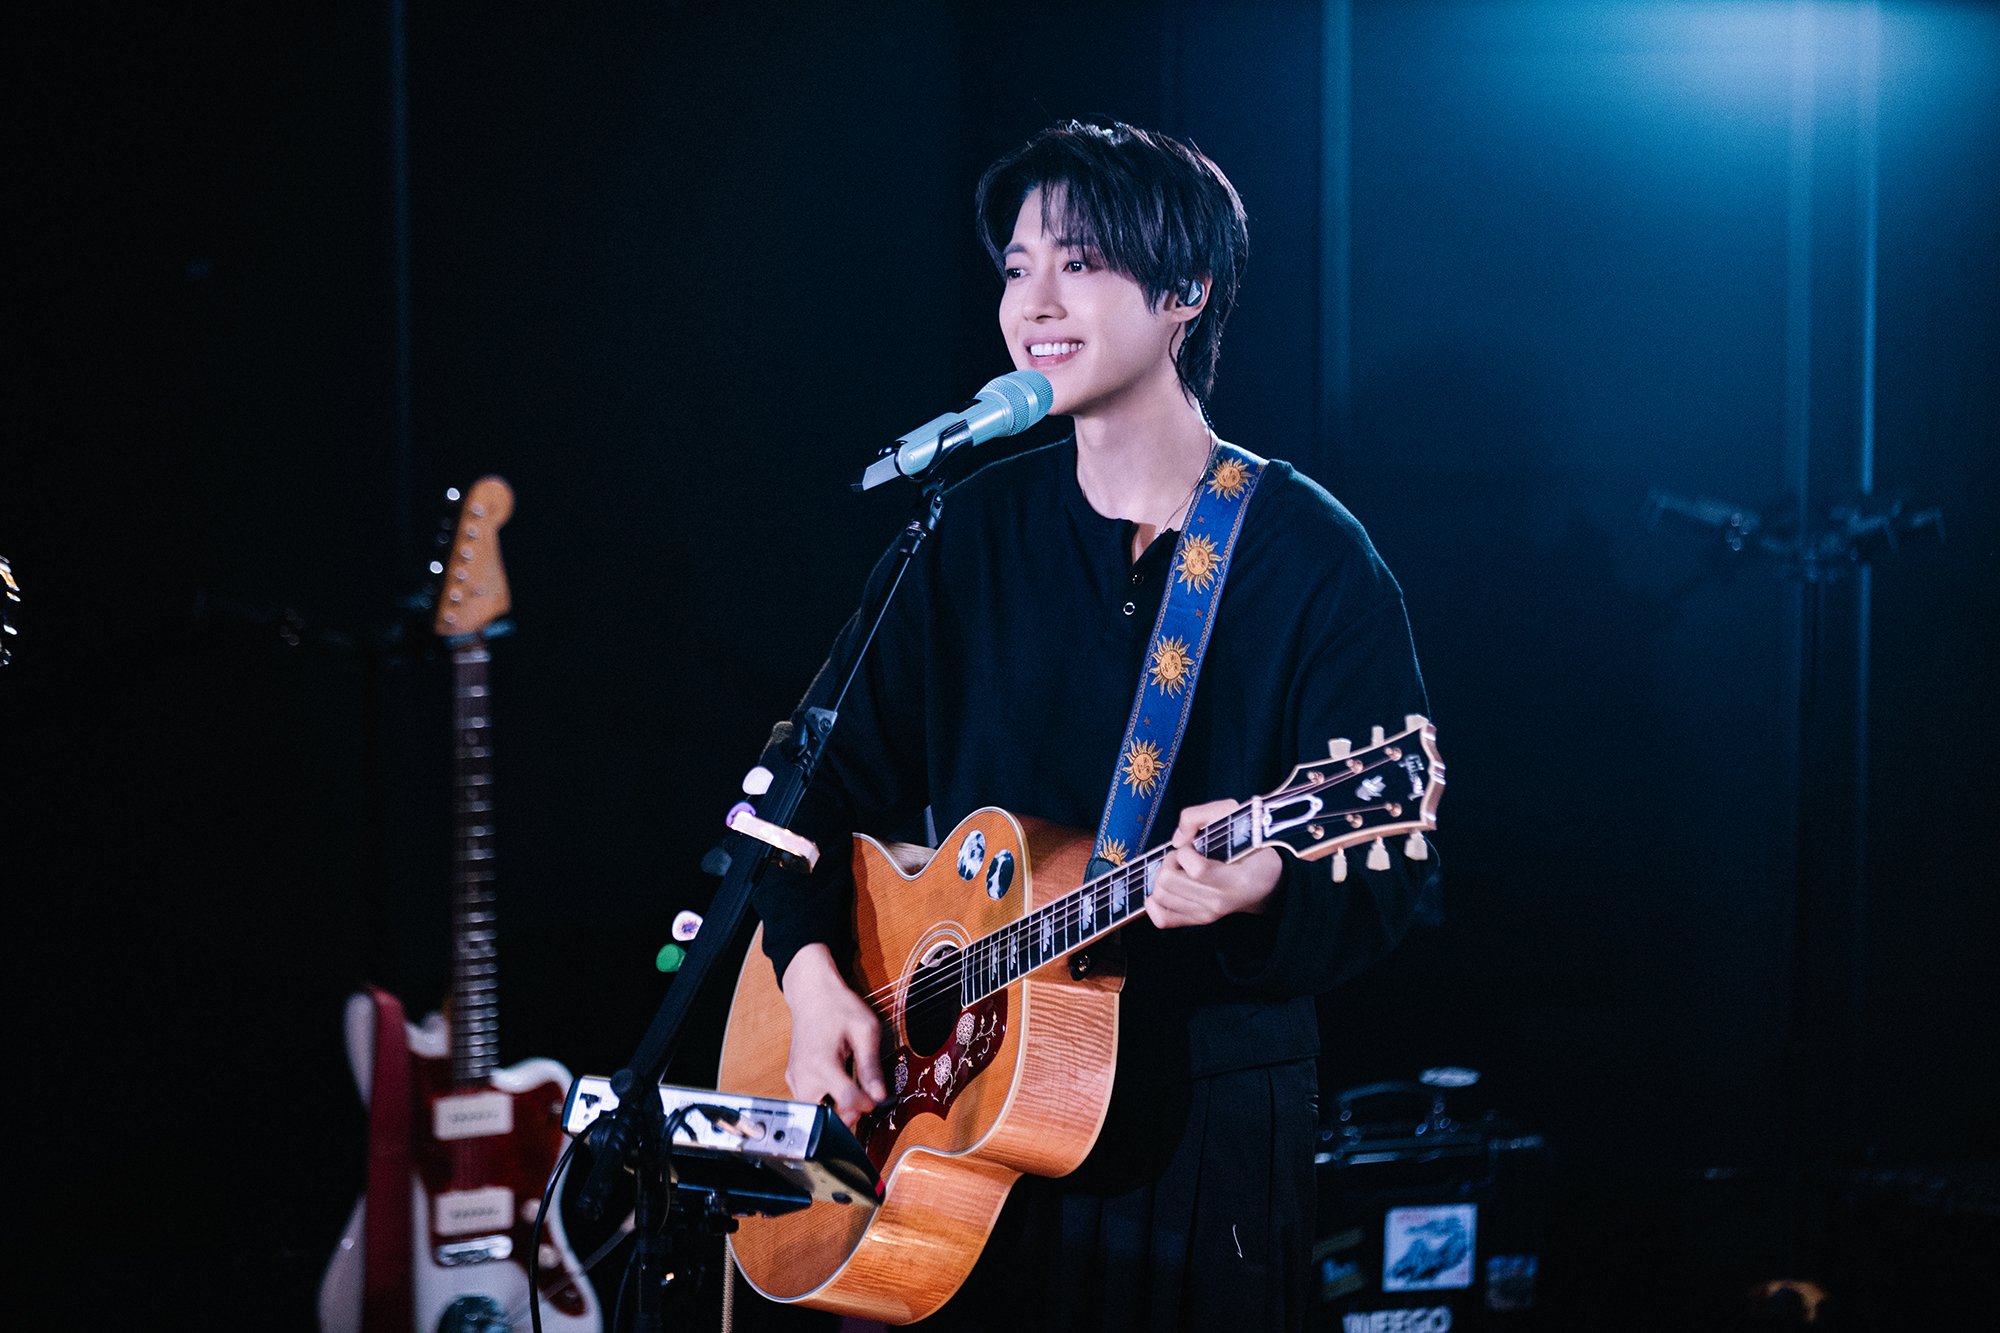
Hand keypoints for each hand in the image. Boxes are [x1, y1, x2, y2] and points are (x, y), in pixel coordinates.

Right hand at [779, 943, 888, 1129]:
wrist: (812, 993)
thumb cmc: (839, 1007)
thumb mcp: (865, 1030)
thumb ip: (871, 1066)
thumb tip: (880, 1096)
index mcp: (822, 1063)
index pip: (847, 1102)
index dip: (866, 1105)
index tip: (875, 1097)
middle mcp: (804, 1075)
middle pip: (826, 1115)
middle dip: (847, 1113)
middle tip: (862, 1098)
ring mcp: (795, 1078)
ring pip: (815, 1111)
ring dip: (834, 1107)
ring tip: (850, 1088)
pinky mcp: (793, 1078)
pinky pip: (809, 1100)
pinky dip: (824, 1099)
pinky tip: (837, 1083)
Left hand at [1145, 798, 1283, 928]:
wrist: (1266, 881)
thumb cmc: (1249, 845)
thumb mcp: (1233, 814)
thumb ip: (1199, 815)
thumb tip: (1177, 840)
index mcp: (1236, 879)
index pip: (1196, 870)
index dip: (1186, 852)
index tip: (1195, 845)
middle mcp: (1220, 902)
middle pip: (1168, 882)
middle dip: (1169, 861)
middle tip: (1184, 855)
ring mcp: (1208, 915)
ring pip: (1160, 896)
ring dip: (1164, 876)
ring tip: (1181, 869)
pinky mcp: (1198, 921)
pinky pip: (1162, 919)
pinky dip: (1155, 903)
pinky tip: (1169, 887)